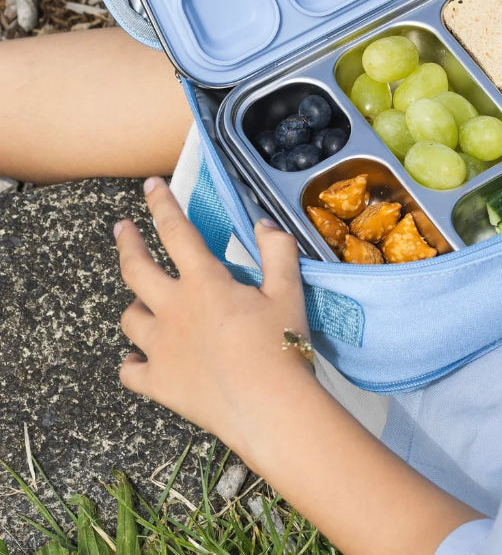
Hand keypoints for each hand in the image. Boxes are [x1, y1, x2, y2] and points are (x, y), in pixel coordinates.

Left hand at [115, 178, 312, 453]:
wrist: (267, 406)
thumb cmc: (280, 345)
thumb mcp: (288, 290)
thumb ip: (277, 250)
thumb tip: (263, 224)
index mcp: (204, 282)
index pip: (176, 231)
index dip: (162, 205)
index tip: (150, 186)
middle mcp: (173, 309)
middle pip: (137, 269)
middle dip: (127, 243)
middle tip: (122, 228)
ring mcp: (160, 348)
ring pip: (131, 318)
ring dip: (135, 305)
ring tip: (142, 301)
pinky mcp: (158, 383)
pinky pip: (131, 371)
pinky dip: (133, 363)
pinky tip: (140, 360)